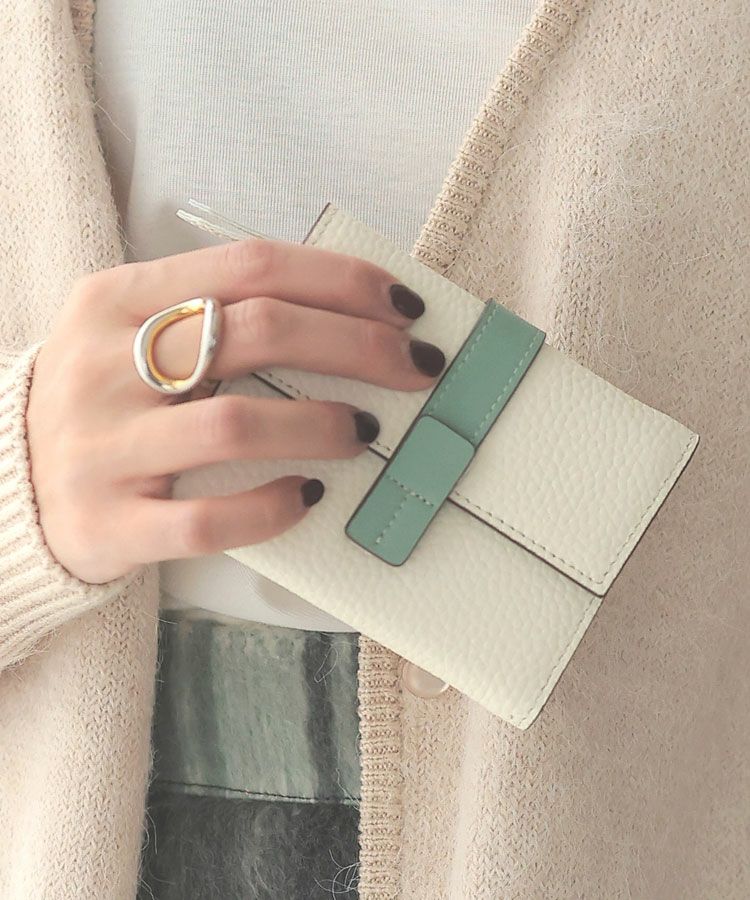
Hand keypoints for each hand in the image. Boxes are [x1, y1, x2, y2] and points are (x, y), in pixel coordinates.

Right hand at [26, 237, 445, 583]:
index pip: (249, 267)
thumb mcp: (130, 333)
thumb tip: (341, 317)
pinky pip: (205, 521)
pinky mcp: (110, 523)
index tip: (400, 305)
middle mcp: (103, 364)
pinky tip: (305, 496)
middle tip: (412, 367)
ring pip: (234, 425)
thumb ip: (211, 316)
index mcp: (116, 300)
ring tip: (362, 430)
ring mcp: (103, 448)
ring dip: (319, 424)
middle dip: (355, 345)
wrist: (6, 485)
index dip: (340, 280)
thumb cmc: (98, 402)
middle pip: (256, 332)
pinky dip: (270, 508)